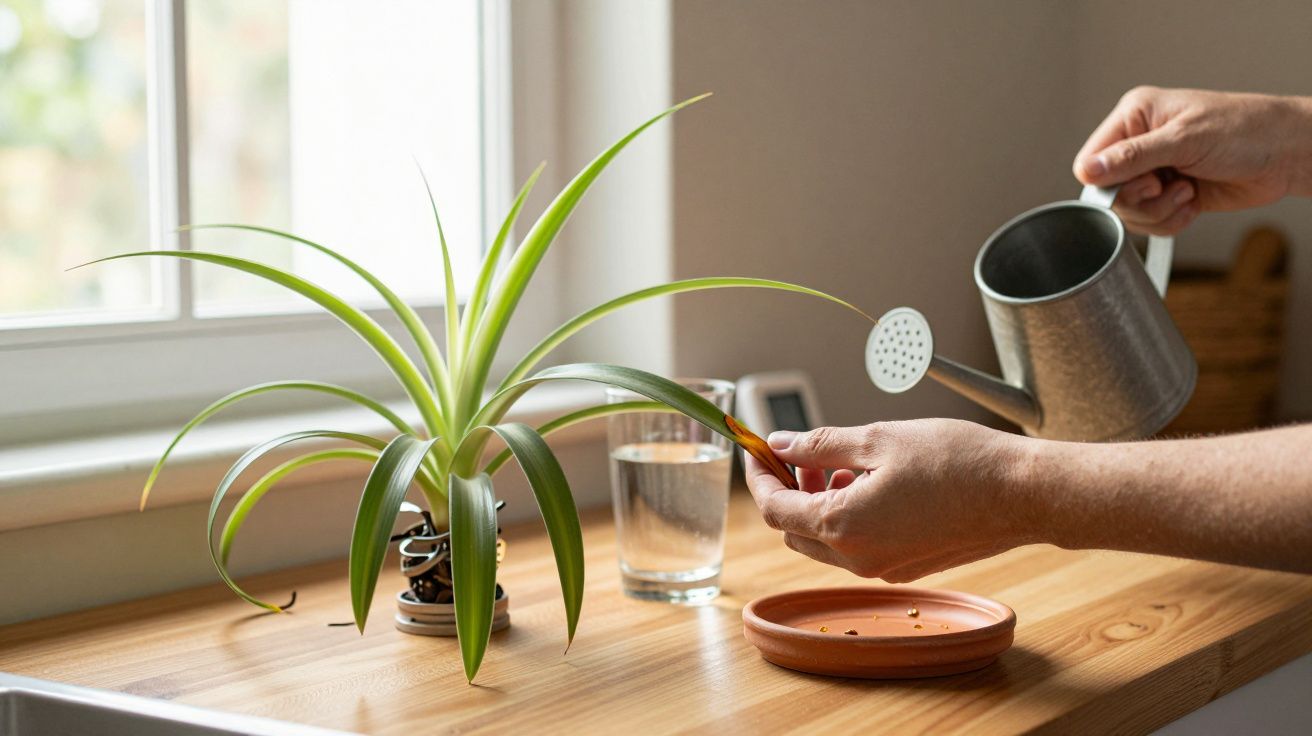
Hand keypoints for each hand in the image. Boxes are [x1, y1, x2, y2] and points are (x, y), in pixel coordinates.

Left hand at [743, 419, 1037, 581]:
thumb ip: (820, 445)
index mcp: (842, 525)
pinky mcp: (906, 566)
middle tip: (802, 455)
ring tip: (842, 463)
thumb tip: (780, 445)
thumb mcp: (878, 439)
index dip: (759, 476)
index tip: (757, 449)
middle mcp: (857, 558)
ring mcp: (882, 568)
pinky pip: (858, 546)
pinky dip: (849, 516)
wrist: (1022, 494)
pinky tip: (871, 482)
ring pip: (826, 540)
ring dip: (820, 503)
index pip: (774, 509)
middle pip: (795, 530)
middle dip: (788, 491)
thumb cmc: (957, 461)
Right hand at [1073, 87, 1311, 234]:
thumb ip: (1133, 157)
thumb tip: (1089, 170)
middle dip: (1141, 200)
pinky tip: (1192, 202)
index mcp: (1135, 117)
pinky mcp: (1169, 194)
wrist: (1285, 155)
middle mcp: (1140, 143)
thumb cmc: (1245, 131)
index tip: (1142, 183)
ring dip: (1159, 212)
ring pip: (1129, 212)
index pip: (1091, 160)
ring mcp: (1154, 170)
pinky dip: (1171, 221)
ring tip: (1186, 192)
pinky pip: (1150, 222)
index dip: (1108, 182)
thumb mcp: (1184, 140)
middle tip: (1169, 186)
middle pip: (1108, 192)